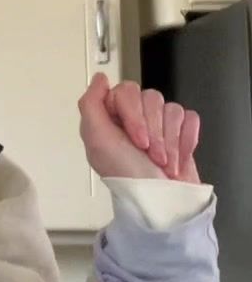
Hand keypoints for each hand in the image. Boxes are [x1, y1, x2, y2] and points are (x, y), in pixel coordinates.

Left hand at [78, 75, 200, 183]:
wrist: (162, 202)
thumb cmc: (128, 176)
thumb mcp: (98, 142)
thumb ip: (91, 104)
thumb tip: (100, 78)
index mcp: (111, 117)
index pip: (126, 91)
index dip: (134, 115)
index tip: (137, 139)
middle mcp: (134, 117)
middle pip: (152, 98)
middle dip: (154, 131)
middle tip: (150, 154)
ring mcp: (159, 123)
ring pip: (172, 109)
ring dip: (169, 141)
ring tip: (162, 162)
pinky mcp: (181, 130)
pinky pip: (190, 118)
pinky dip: (185, 141)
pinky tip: (177, 158)